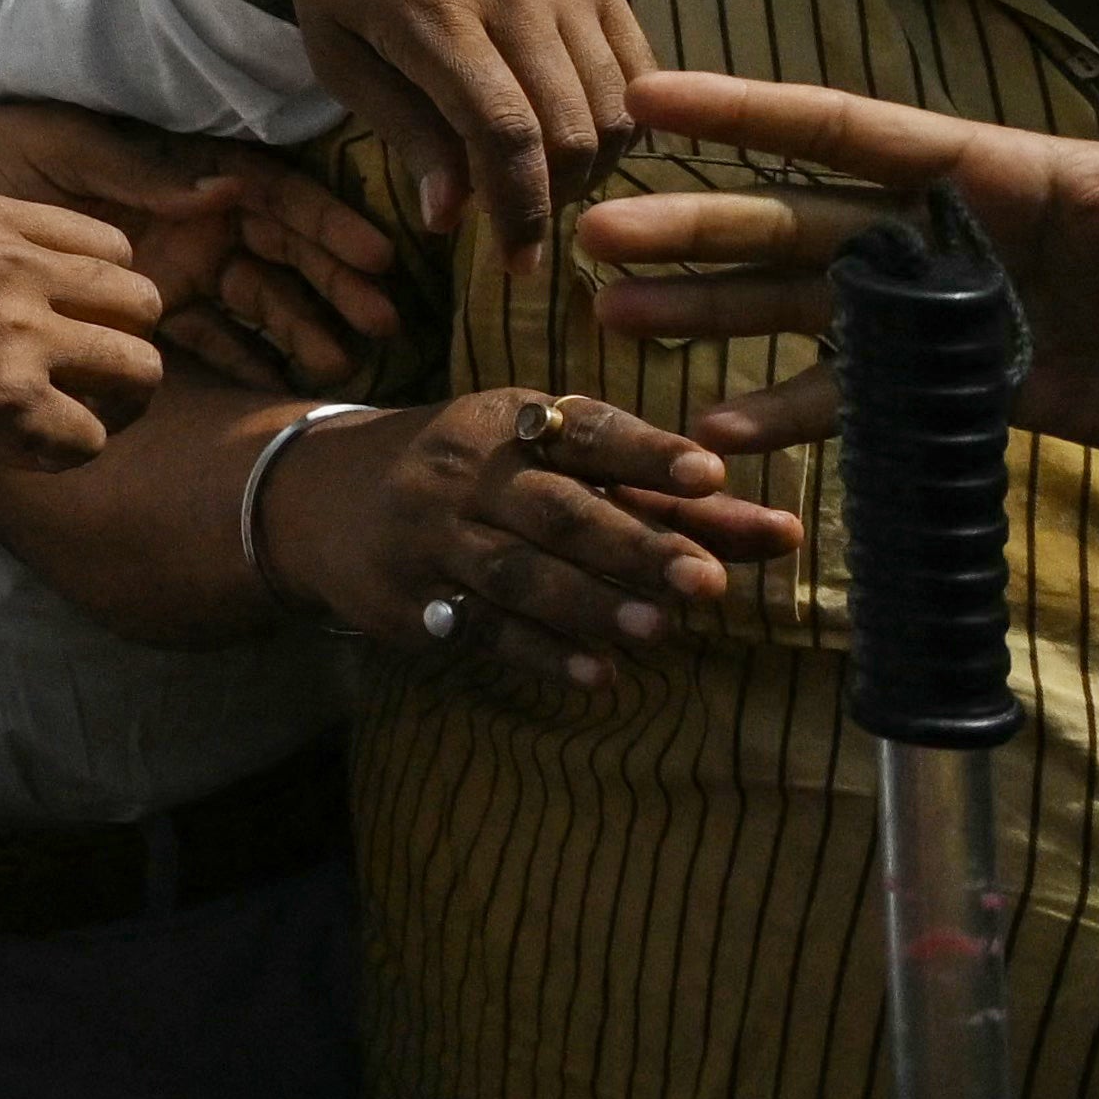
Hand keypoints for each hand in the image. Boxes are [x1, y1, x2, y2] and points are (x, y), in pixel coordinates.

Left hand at [0, 99, 404, 395]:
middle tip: (381, 323)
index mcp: (177, 170)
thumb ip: (140, 169)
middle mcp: (186, 220)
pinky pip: (205, 337)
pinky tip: (276, 388)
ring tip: (339, 364)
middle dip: (333, 284)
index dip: (324, 223)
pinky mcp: (139, 310)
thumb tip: (226, 186)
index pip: (271, 195)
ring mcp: (170, 266)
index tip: (371, 256)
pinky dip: (243, 360)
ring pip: (256, 299)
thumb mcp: (63, 146)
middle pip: (280, 252)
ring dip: (301, 328)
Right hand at [0, 191, 168, 500]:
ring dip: (120, 402)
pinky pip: (95, 437)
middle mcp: (10, 267)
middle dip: (125, 342)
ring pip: (142, 368)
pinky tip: (32, 451)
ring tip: (82, 416)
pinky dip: (69, 452)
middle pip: (142, 301)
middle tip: (94, 376)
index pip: (111, 243)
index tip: (80, 321)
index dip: (104, 291)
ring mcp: (17, 336)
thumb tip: (9, 242)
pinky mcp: (14, 406)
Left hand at [243, 0, 652, 238]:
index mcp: (436, 16)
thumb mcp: (341, 64)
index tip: (517, 263)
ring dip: (593, 165)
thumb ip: (406, 135)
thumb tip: (452, 218)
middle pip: (572, 127)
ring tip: (547, 184)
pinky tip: (580, 138)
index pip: (505, 132)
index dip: (520, 210)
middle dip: (557, 198)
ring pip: (616, 105)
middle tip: (524, 224)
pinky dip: (623, 118)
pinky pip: (639, 66)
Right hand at [256, 383, 799, 695]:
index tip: (710, 470)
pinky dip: (541, 654)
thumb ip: (664, 498)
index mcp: (507, 423)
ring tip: (660, 630)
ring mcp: (429, 537)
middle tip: (708, 580)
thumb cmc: (473, 474)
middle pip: (555, 509)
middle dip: (633, 544)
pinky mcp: (407, 599)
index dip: (646, 450)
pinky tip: (597, 675)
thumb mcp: (551, 463)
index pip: (584, 430)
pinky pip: (479, 629)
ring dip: (590, 603)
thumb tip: (783, 532)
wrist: (316, 498)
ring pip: (516, 573)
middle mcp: (464, 472)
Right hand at [580, 63, 1098, 454]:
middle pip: (795, 221)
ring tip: (617, 319)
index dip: (745, 114)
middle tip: (596, 233)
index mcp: (983, 173)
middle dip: (693, 227)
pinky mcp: (952, 390)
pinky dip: (785, 415)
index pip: (845, 131)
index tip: (647, 98)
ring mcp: (936, 317)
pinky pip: (852, 398)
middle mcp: (937, 238)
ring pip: (797, 308)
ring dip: (706, 313)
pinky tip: (719, 429)